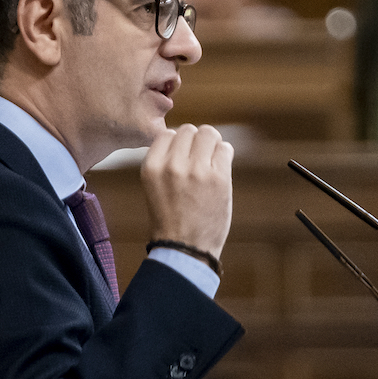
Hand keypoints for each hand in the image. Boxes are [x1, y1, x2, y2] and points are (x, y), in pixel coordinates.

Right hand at [140, 124, 233, 260]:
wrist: (185, 249)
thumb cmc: (171, 219)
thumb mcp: (155, 186)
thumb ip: (166, 161)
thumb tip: (185, 136)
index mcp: (152, 167)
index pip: (168, 133)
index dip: (178, 143)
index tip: (183, 158)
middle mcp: (172, 165)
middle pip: (189, 130)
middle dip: (196, 142)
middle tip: (199, 161)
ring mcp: (197, 170)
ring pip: (209, 133)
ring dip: (212, 144)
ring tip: (210, 162)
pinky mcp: (219, 178)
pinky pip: (225, 149)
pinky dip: (224, 155)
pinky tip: (219, 170)